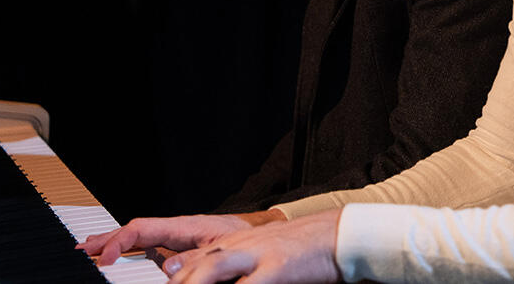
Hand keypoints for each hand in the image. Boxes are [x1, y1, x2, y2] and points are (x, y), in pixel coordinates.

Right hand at [77, 211, 282, 265]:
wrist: (260, 235)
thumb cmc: (245, 238)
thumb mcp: (224, 247)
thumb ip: (197, 256)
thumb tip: (168, 267)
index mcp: (183, 226)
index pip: (143, 229)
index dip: (120, 242)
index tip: (105, 258)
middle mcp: (174, 231)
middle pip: (133, 233)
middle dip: (105, 240)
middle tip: (80, 250)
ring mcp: (174, 239)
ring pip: (137, 240)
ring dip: (111, 246)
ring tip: (87, 253)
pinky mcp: (177, 249)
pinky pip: (147, 249)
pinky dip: (127, 253)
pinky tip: (115, 260)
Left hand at [164, 209, 341, 282]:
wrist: (338, 235)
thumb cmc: (301, 248)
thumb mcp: (261, 251)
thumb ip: (230, 261)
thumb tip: (193, 272)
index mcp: (236, 243)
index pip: (193, 262)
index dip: (176, 279)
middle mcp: (241, 246)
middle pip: (196, 266)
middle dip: (180, 283)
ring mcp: (257, 256)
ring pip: (212, 270)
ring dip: (195, 283)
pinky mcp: (276, 269)